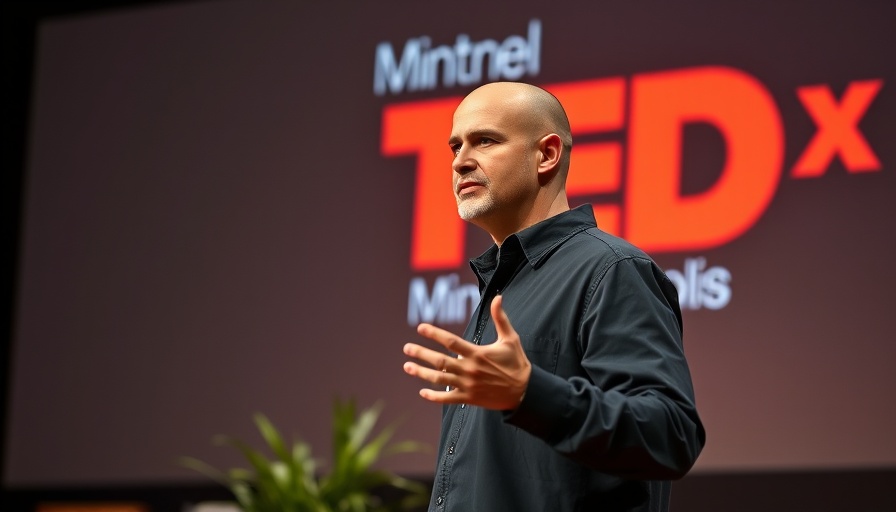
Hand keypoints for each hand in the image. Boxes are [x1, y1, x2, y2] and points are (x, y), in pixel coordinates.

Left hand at [402, 295, 531, 409]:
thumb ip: (501, 318)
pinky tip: (422, 392)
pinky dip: (434, 396)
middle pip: (440, 361)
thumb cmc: (517, 363)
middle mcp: (470, 370)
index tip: (421, 328)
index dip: (434, 334)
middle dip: (421, 354)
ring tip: (407, 366)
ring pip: (439, 379)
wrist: (524, 392)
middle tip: (406, 348)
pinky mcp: (469, 398)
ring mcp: (468, 385)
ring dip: (421, 373)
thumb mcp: (510, 338)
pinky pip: (448, 399)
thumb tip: (498, 297)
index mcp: (477, 354)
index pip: (451, 342)